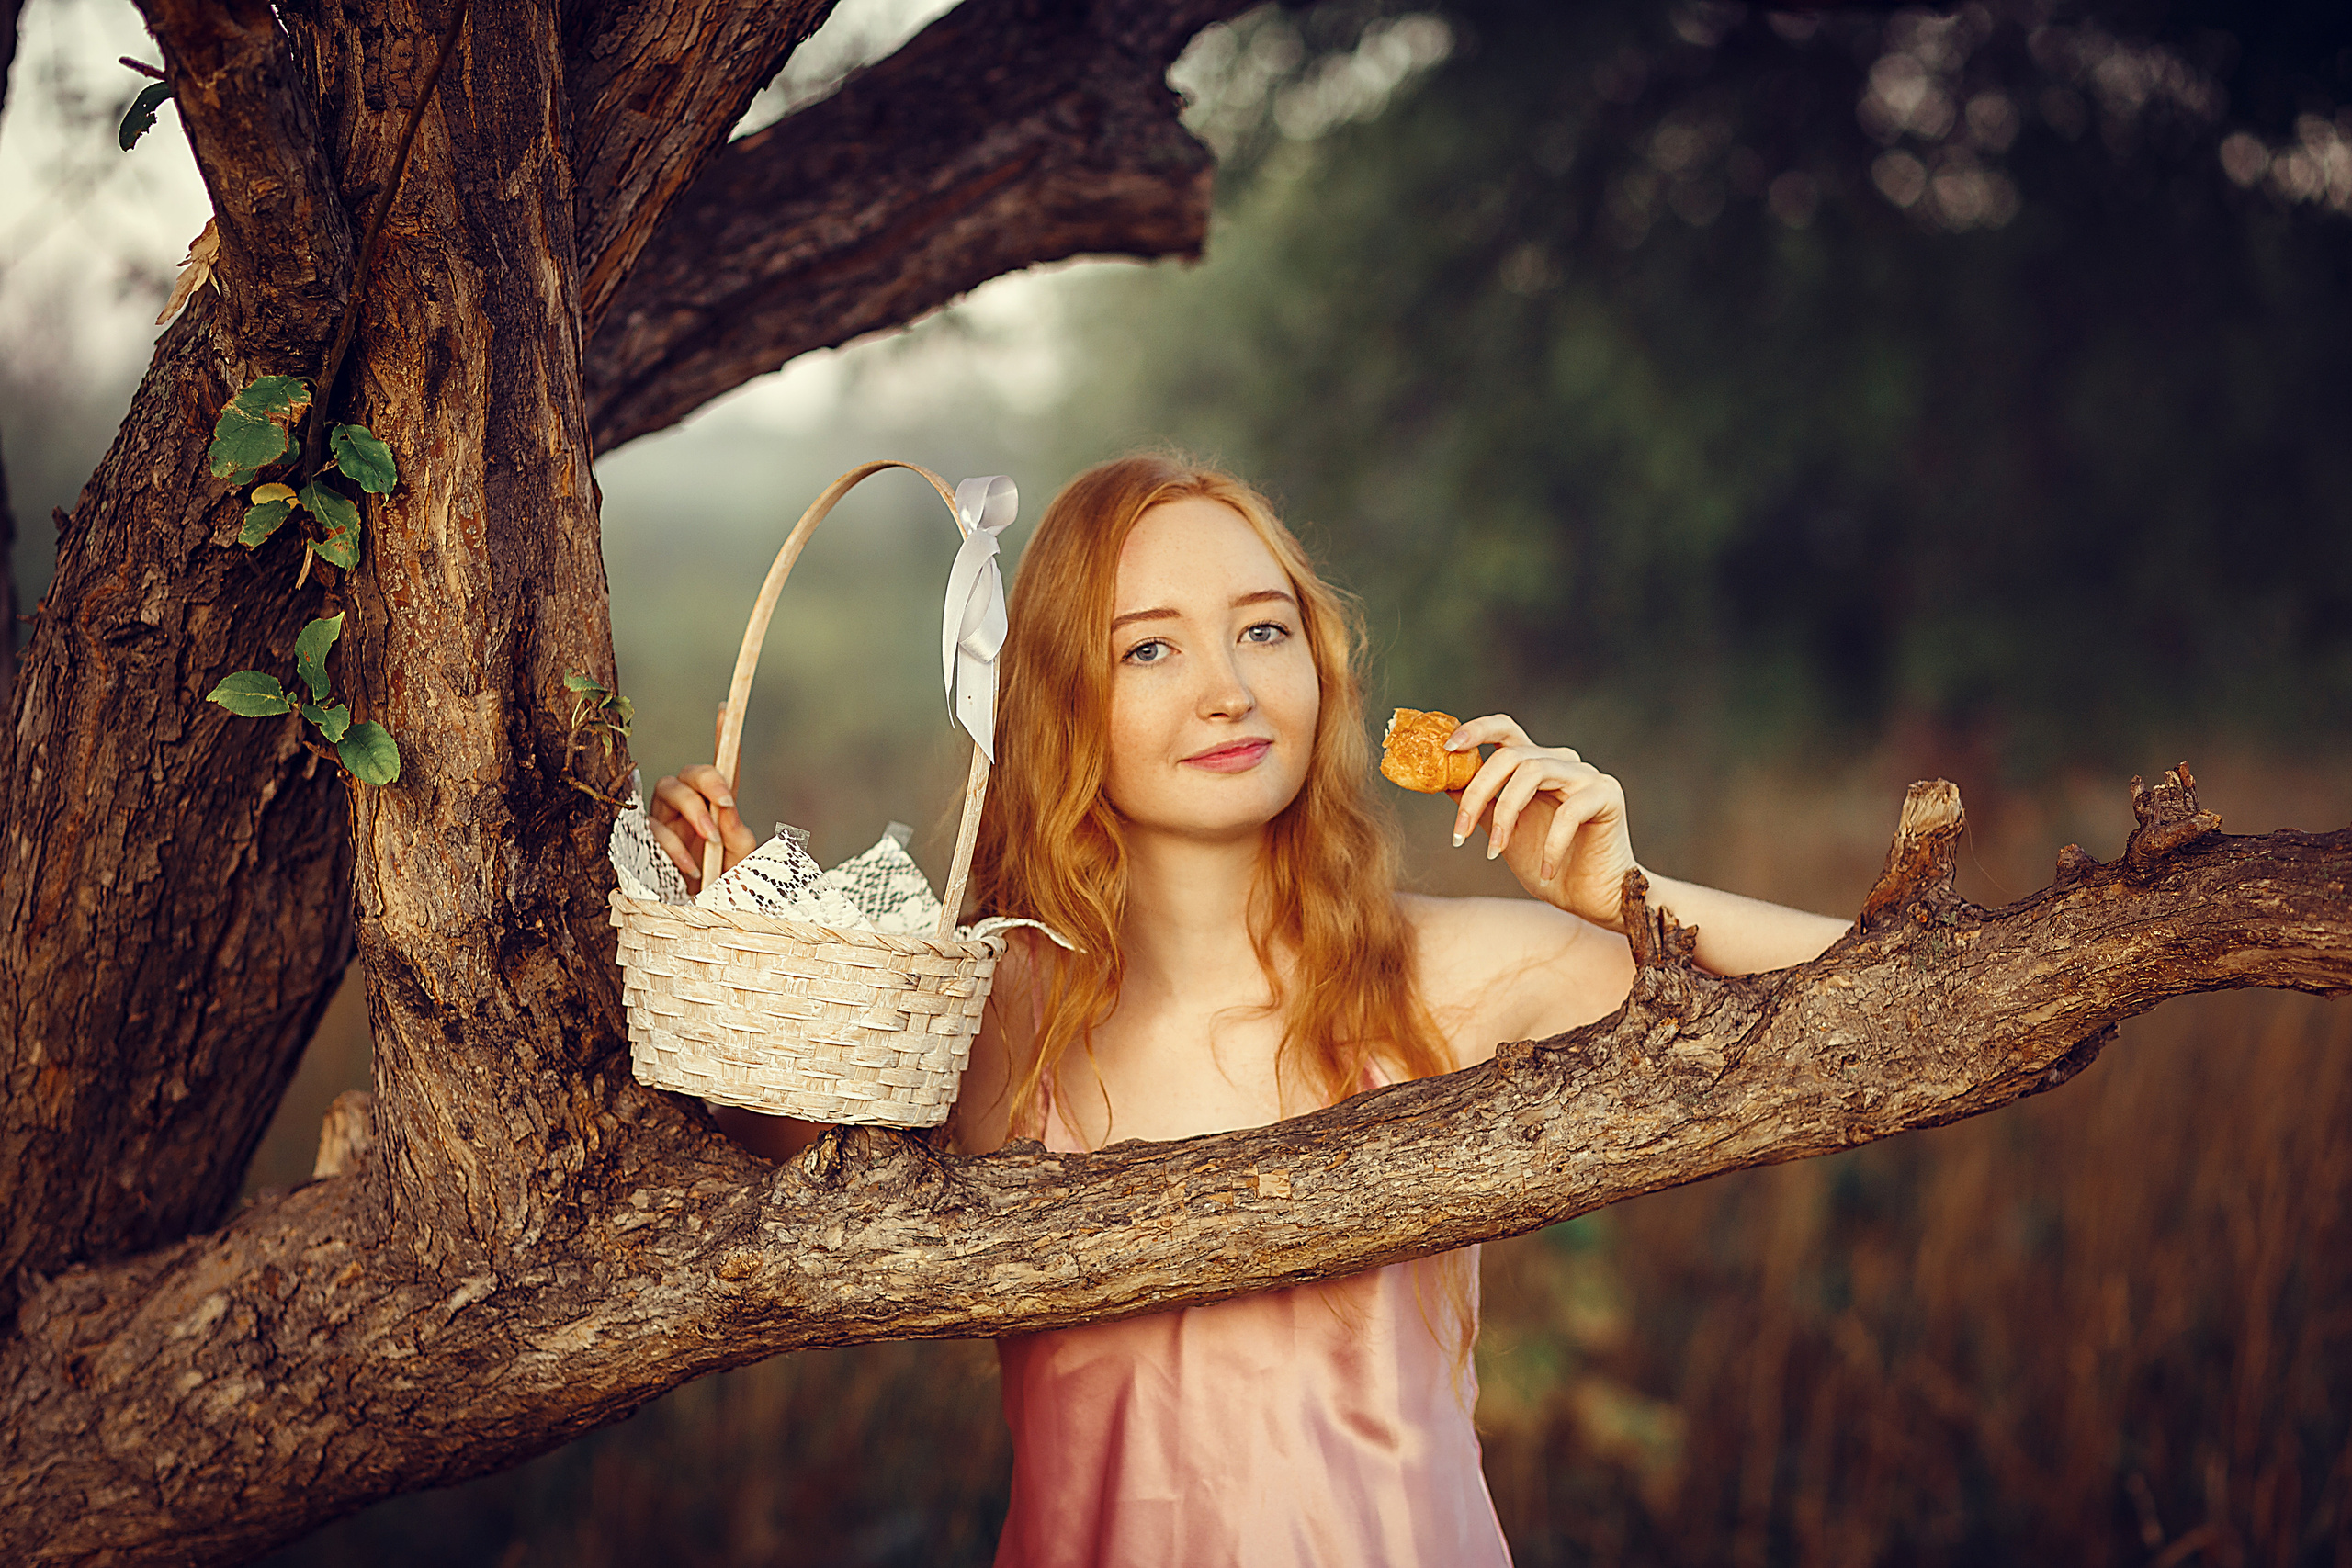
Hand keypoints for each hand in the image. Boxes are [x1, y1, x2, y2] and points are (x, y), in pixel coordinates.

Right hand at [648, 710, 757, 892]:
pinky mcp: (645, 839)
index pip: (722, 769)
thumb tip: (728, 810)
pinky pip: (653, 827)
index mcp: (715, 807)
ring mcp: (664, 819)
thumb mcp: (738, 863)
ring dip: (693, 810)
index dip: (722, 737)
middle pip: (690, 771)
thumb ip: (738, 836)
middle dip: (709, 779)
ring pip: (669, 789)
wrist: (696, 922)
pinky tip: (691, 867)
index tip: (726, 710)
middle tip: (726, 802)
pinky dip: (674, 846)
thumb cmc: (720, 887)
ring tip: (710, 838)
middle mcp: (687, 806)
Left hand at [1445, 714, 1638, 931]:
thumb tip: (1445, 782)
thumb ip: (1482, 805)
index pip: (1505, 730)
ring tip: (1494, 853)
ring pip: (1533, 772)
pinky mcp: (1607, 796)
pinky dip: (1551, 844)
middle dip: (1478, 792)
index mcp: (1536, 764)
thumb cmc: (1547, 864)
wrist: (1591, 897)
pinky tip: (1546, 870)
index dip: (1476, 731)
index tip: (1447, 749)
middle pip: (1511, 755)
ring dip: (1506, 814)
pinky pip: (1569, 811)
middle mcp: (1561, 762)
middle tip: (1460, 833)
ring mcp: (1586, 776)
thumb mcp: (1503, 832)